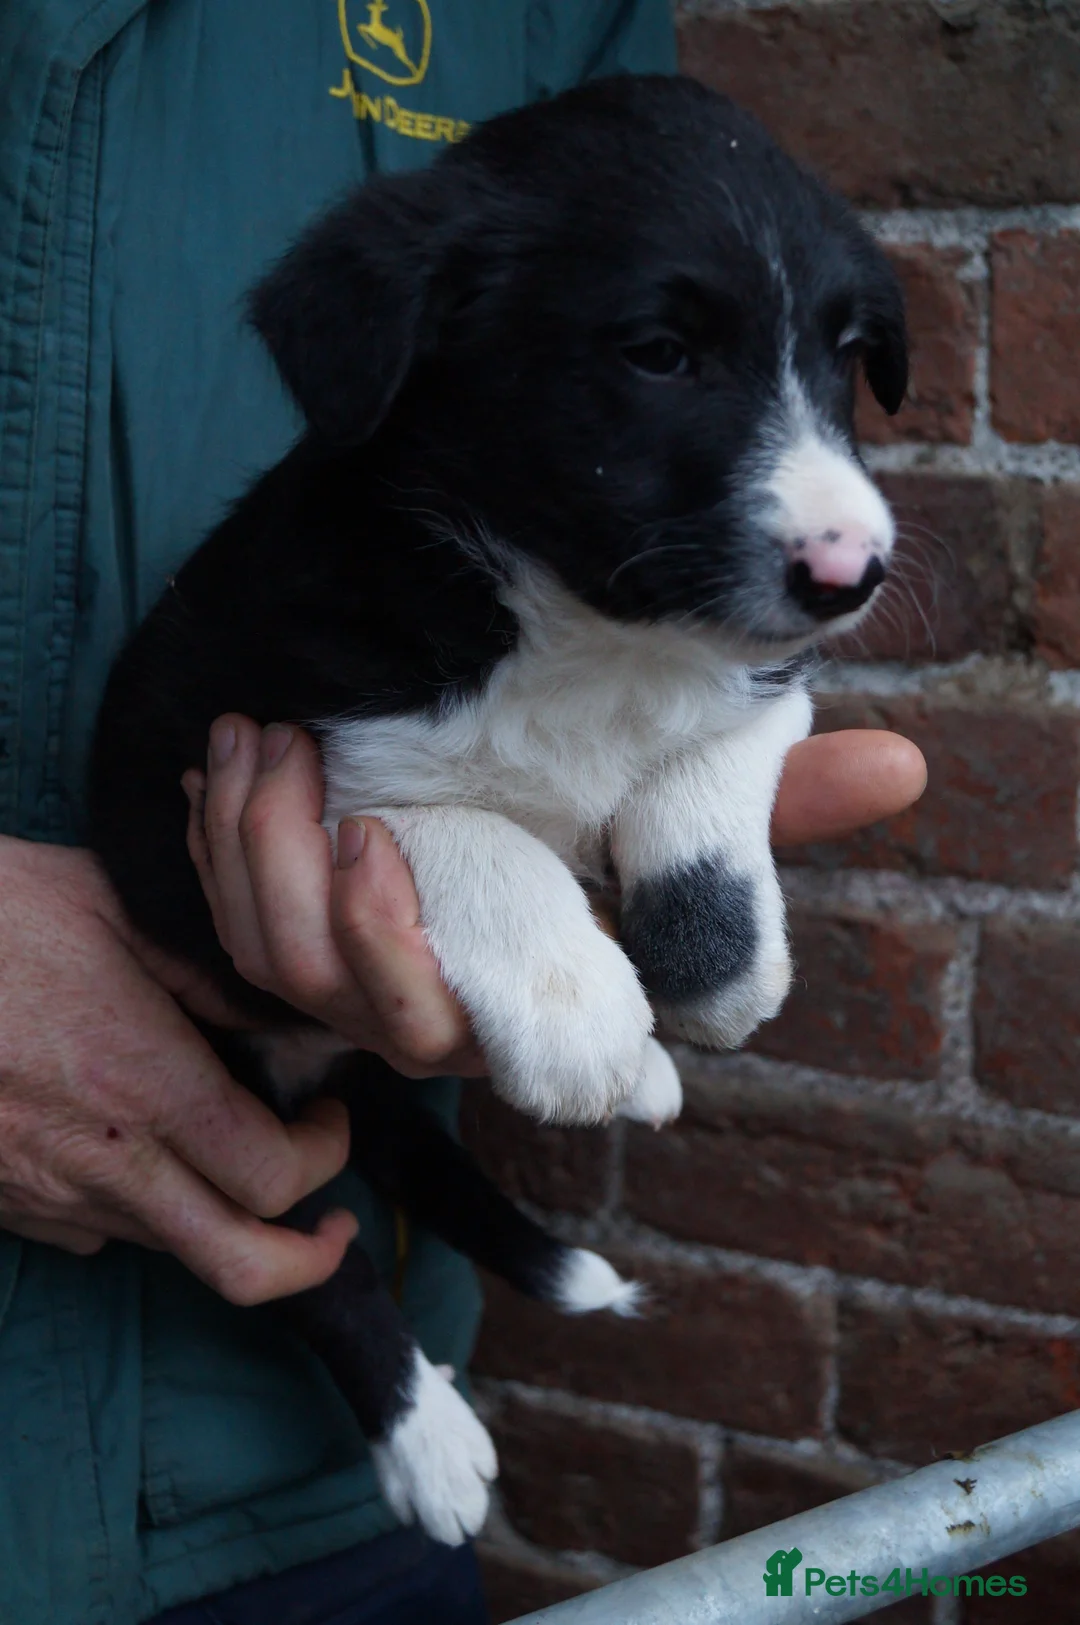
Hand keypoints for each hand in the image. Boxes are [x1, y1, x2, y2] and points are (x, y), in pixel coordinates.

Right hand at [0, 836, 356, 1298]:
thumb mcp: (109, 907)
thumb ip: (210, 974)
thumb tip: (283, 1018)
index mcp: (144, 1082)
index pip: (274, 1177)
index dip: (327, 1158)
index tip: (329, 1118)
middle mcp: (101, 1160)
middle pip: (237, 1265)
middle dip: (304, 1258)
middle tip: (327, 1219)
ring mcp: (44, 1193)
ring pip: (167, 1249)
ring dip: (219, 1222)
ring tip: (233, 1162)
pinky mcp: (4, 1204)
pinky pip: (93, 1234)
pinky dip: (137, 1211)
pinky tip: (136, 1150)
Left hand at [187, 719, 925, 1075]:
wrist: (499, 760)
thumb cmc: (607, 792)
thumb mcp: (682, 789)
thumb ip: (768, 792)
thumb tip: (902, 770)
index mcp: (509, 988)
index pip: (440, 1020)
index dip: (395, 956)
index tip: (375, 836)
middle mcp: (423, 996)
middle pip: (326, 989)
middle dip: (295, 879)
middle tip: (302, 752)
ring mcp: (348, 970)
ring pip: (263, 955)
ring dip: (244, 845)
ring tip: (262, 732)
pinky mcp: (289, 928)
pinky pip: (222, 917)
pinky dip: (213, 839)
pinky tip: (229, 757)